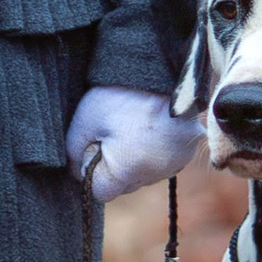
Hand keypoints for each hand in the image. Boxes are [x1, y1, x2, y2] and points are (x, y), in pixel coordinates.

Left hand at [65, 84, 199, 204]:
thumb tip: (76, 171)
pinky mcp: (187, 154)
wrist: (162, 69)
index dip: (90, 172)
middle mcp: (154, 174)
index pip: (100, 191)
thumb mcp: (86, 119)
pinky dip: (152, 153)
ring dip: (133, 161)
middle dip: (113, 168)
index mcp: (127, 170)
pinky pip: (162, 164)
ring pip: (143, 176)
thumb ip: (74, 150)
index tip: (92, 148)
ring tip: (131, 129)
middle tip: (112, 134)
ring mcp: (174, 165)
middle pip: (123, 186)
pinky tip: (148, 130)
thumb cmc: (122, 94)